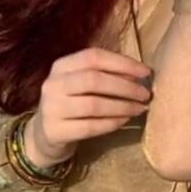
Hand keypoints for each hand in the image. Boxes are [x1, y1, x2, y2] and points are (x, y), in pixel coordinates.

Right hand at [23, 47, 152, 166]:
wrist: (45, 134)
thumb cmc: (72, 103)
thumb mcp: (81, 83)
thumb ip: (105, 75)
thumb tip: (140, 75)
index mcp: (61, 66)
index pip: (93, 57)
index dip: (122, 63)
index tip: (146, 72)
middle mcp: (53, 84)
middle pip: (94, 80)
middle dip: (125, 87)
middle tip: (145, 94)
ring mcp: (51, 108)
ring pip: (93, 105)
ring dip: (122, 106)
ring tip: (140, 109)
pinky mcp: (55, 131)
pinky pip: (90, 126)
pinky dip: (112, 123)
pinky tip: (125, 121)